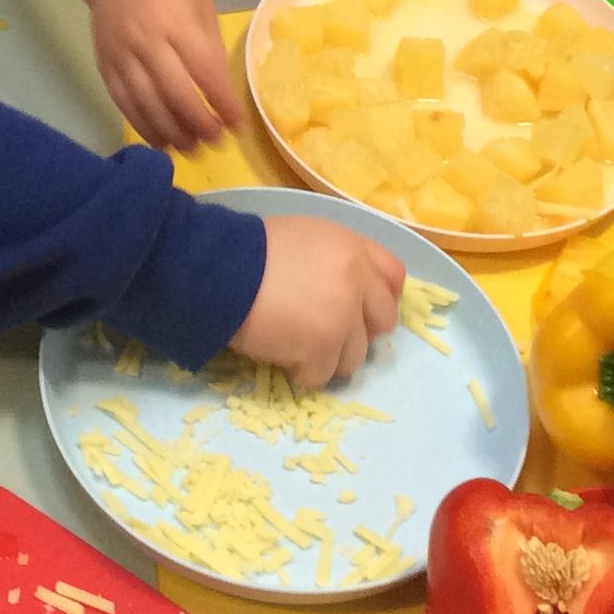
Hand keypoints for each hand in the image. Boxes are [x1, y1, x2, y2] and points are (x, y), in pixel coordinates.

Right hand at [87, 0, 243, 150]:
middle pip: (174, 93)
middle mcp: (146, 40)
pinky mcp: (105, 68)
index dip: (221, 101)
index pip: (203, 69)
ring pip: (147, 105)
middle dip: (198, 123)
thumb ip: (210, 46)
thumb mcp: (200, 3)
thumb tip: (220, 94)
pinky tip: (163, 142)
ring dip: (172, 133)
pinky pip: (125, 105)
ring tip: (193, 149)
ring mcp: (122, 56)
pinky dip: (144, 127)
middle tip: (216, 142)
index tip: (237, 124)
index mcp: (176, 20)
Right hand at [231, 216, 406, 387]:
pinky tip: (281, 355)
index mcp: (352, 248)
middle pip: (382, 322)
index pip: (394, 277)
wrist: (220, 270)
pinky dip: (303, 372)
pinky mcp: (323, 346)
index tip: (362, 312)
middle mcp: (357, 280)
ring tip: (295, 344)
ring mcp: (343, 315)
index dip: (380, 299)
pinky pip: (322, 375)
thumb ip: (334, 261)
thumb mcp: (303, 238)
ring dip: (328, 357)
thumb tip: (347, 294)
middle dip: (357, 333)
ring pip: (355, 357)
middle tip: (326, 335)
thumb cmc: (250, 252)